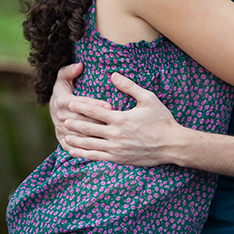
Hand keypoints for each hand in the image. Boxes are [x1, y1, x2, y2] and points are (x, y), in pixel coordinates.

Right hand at [49, 62, 110, 150]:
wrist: (53, 108)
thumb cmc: (64, 90)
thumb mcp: (63, 78)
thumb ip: (69, 71)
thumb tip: (80, 65)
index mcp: (62, 101)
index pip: (80, 103)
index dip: (95, 105)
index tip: (110, 106)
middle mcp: (60, 116)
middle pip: (81, 121)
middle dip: (98, 122)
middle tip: (115, 122)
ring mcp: (61, 129)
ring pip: (79, 135)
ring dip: (94, 137)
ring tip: (111, 136)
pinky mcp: (62, 139)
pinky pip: (73, 146)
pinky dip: (84, 149)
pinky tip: (100, 148)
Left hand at [64, 73, 179, 165]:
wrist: (171, 144)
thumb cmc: (161, 120)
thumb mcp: (148, 98)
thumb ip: (129, 86)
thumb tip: (114, 75)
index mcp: (121, 118)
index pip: (95, 111)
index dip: (81, 107)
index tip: (70, 103)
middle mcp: (115, 134)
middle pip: (89, 128)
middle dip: (75, 123)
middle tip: (63, 119)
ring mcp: (116, 148)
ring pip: (89, 144)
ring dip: (75, 140)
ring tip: (65, 136)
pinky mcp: (118, 159)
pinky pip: (96, 157)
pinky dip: (83, 155)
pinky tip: (75, 152)